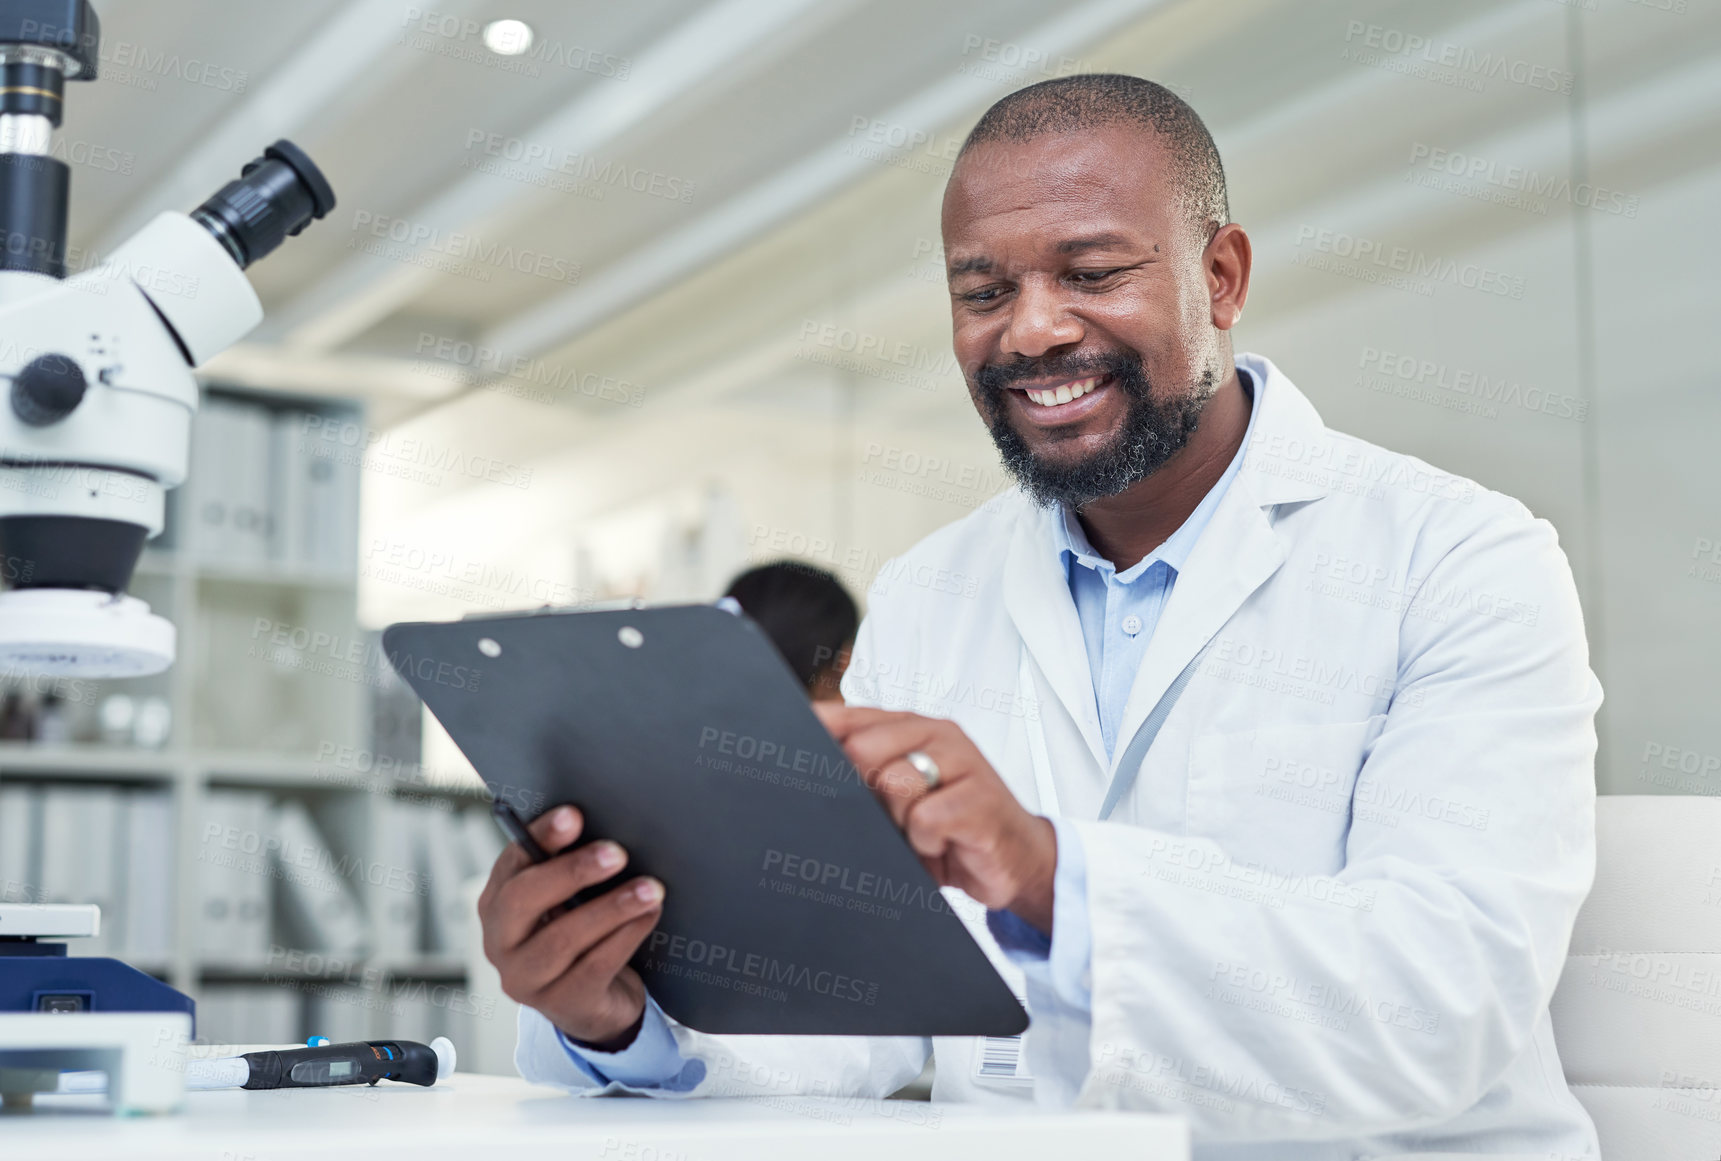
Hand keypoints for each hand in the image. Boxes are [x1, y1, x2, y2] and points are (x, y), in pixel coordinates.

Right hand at [477, 805, 664, 1046]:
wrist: (598, 1004)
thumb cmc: (582, 937)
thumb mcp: (568, 901)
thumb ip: (571, 871)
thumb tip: (606, 832)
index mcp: (497, 905)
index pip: (512, 863)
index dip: (541, 837)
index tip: (573, 815)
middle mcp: (500, 943)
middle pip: (523, 900)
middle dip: (572, 871)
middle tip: (616, 853)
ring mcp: (526, 980)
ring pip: (562, 939)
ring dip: (611, 908)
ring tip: (649, 888)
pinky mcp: (563, 1005)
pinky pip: (594, 966)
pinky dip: (625, 936)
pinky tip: (648, 915)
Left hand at [813, 704, 1058, 933]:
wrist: (1017, 859)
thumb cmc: (951, 827)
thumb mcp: (899, 797)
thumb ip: (862, 774)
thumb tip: (803, 763)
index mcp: (911, 727)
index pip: (847, 718)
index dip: (816, 741)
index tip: (797, 763)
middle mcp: (937, 735)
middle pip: (862, 749)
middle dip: (863, 793)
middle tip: (889, 818)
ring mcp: (964, 762)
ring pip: (893, 783)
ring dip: (898, 822)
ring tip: (921, 831)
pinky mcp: (980, 799)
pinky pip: (925, 819)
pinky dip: (926, 842)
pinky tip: (943, 844)